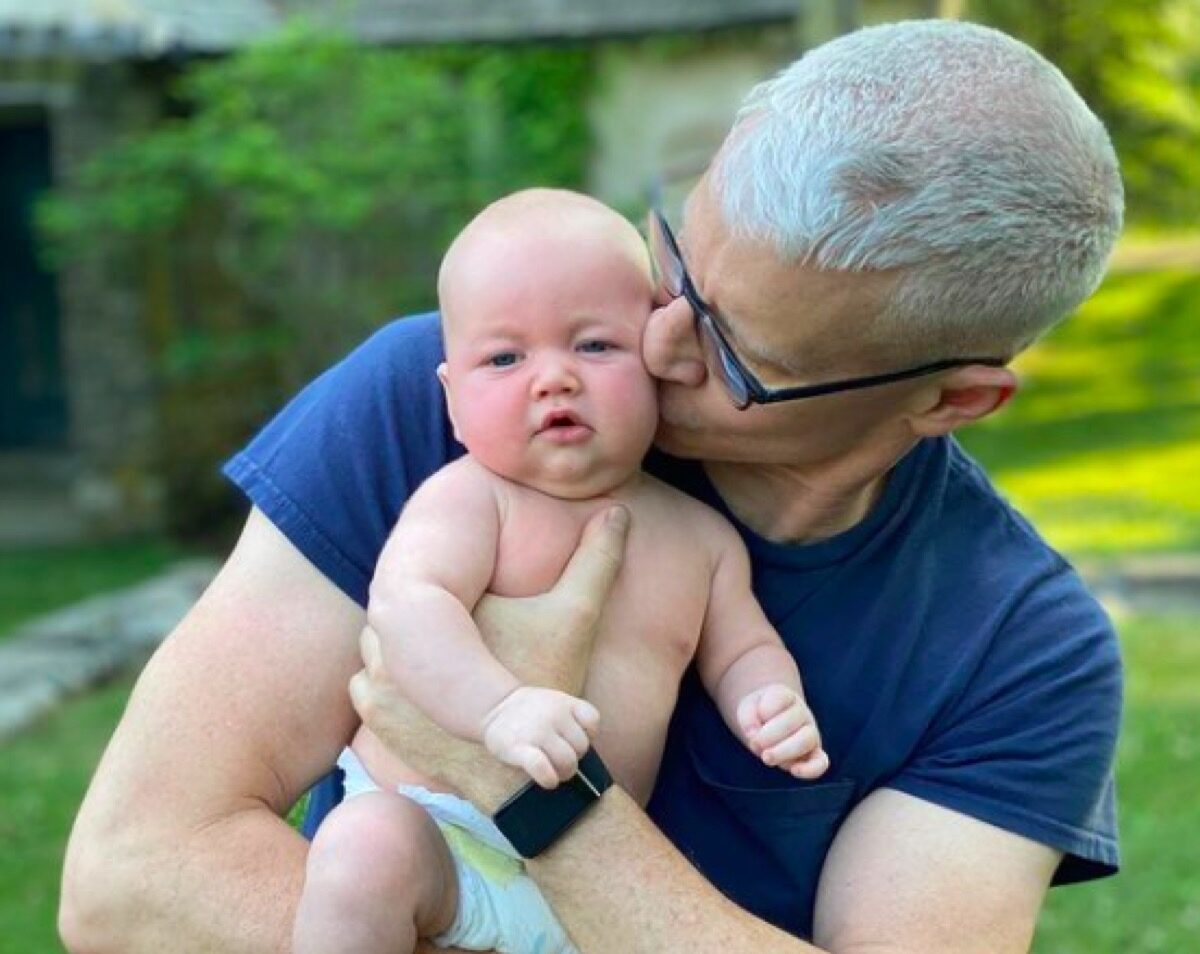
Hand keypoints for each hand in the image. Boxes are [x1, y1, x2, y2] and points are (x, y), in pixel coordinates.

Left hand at [350, 505, 629, 808]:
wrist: (522, 770)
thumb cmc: (548, 686)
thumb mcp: (577, 618)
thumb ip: (596, 560)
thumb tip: (619, 510)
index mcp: (439, 612)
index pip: (420, 576)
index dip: (440, 582)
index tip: (459, 589)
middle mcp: (398, 643)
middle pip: (395, 607)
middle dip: (418, 612)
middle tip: (447, 616)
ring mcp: (381, 683)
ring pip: (376, 645)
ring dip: (398, 646)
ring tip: (429, 648)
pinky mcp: (377, 717)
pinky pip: (364, 685)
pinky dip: (384, 683)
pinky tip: (413, 685)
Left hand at [737, 684, 828, 779]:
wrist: (767, 725)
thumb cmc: (757, 715)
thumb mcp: (747, 709)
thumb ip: (748, 717)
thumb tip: (754, 734)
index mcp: (786, 696)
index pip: (780, 698)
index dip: (762, 710)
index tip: (752, 720)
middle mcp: (802, 713)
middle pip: (792, 721)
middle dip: (769, 736)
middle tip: (754, 744)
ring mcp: (810, 734)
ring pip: (807, 740)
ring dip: (783, 751)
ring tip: (766, 757)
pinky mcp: (813, 755)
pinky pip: (821, 762)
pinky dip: (811, 768)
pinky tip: (794, 770)